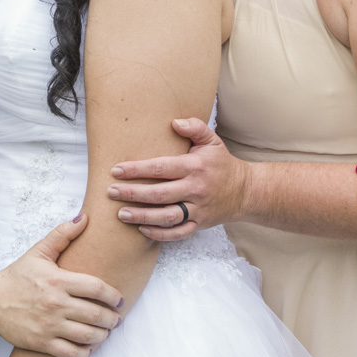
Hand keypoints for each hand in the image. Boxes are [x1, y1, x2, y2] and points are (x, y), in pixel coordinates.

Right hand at [0, 215, 122, 356]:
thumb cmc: (17, 277)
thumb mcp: (38, 252)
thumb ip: (62, 235)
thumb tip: (84, 218)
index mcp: (59, 281)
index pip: (98, 289)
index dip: (114, 296)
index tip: (120, 301)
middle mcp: (56, 304)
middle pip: (97, 315)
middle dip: (113, 319)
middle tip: (116, 319)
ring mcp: (49, 325)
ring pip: (88, 336)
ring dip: (102, 336)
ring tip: (105, 332)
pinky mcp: (42, 343)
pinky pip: (71, 353)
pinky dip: (84, 352)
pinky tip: (87, 346)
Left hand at [107, 118, 249, 242]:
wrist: (246, 191)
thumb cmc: (222, 164)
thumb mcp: (212, 141)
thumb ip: (195, 127)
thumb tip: (174, 122)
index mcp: (195, 167)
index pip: (161, 168)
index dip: (137, 170)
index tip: (116, 170)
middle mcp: (196, 189)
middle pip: (160, 194)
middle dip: (133, 194)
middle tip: (111, 192)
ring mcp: (198, 209)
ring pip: (167, 217)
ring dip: (142, 216)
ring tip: (121, 214)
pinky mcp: (200, 224)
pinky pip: (178, 233)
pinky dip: (160, 234)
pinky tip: (142, 229)